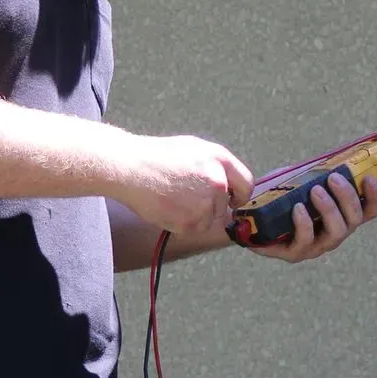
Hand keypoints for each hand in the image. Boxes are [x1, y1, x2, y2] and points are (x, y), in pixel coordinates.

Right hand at [114, 133, 254, 237]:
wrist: (130, 168)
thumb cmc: (158, 157)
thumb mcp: (193, 149)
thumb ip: (216, 166)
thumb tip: (229, 185)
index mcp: (220, 159)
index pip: (246, 184)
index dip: (239, 196)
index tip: (233, 201)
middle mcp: (217, 182)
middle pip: (224, 208)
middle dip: (210, 207)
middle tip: (187, 198)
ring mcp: (204, 203)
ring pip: (208, 221)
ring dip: (194, 217)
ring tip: (173, 199)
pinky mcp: (190, 221)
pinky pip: (191, 229)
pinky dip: (180, 223)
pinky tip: (166, 206)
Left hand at [250, 165, 376, 261]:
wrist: (246, 215)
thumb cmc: (277, 196)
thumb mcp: (299, 180)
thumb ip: (315, 172)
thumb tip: (330, 157)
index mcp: (339, 216)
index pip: (367, 210)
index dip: (375, 197)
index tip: (370, 178)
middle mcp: (332, 233)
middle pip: (354, 220)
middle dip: (347, 197)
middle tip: (333, 178)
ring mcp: (315, 246)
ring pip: (336, 233)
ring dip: (329, 209)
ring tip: (316, 191)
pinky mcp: (293, 253)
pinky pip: (305, 242)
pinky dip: (305, 224)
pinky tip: (297, 209)